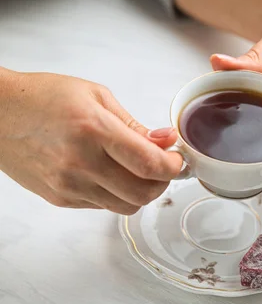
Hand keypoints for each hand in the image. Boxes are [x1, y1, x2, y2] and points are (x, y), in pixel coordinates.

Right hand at [0, 68, 181, 212]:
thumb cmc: (43, 97)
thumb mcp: (95, 96)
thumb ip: (133, 124)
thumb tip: (165, 141)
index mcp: (93, 130)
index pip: (148, 164)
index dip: (172, 167)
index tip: (176, 160)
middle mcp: (81, 163)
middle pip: (142, 194)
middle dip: (162, 183)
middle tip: (163, 167)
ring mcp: (69, 186)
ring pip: (125, 207)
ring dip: (141, 192)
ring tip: (137, 171)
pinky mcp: (60, 199)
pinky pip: (102, 206)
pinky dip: (116, 194)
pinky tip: (110, 174)